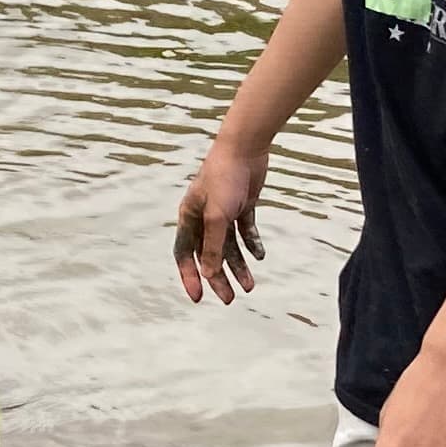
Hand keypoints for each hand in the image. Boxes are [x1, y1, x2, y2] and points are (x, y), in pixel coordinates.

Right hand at [175, 137, 268, 301]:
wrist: (245, 147)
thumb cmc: (224, 178)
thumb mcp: (218, 216)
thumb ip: (214, 247)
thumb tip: (209, 275)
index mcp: (189, 217)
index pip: (185, 254)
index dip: (190, 276)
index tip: (198, 298)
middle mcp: (204, 216)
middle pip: (209, 255)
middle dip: (218, 278)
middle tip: (229, 299)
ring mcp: (223, 211)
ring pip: (229, 246)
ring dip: (238, 266)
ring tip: (250, 286)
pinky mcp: (242, 205)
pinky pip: (245, 231)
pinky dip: (251, 244)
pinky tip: (260, 256)